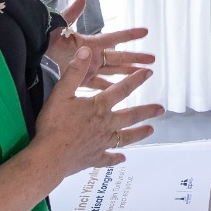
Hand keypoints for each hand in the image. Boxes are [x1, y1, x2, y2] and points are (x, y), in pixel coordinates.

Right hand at [32, 46, 161, 173]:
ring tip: (151, 130)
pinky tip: (122, 158)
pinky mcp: (94, 158)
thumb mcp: (61, 93)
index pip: (122, 90)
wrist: (49, 156)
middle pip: (131, 116)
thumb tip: (85, 51)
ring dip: (139, 133)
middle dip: (147, 111)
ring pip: (125, 137)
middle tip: (161, 109)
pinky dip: (116, 158)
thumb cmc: (54, 125)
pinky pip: (108, 157)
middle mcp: (105, 125)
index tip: (148, 73)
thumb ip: (75, 72)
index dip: (136, 80)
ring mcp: (101, 143)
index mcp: (98, 107)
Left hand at [47, 0, 153, 89]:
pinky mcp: (81, 79)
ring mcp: (88, 68)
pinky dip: (108, 88)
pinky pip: (98, 85)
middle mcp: (93, 55)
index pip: (114, 38)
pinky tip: (119, 91)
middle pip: (119, 58)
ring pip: (113, 72)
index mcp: (92, 42)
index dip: (129, 35)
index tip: (145, 31)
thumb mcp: (61, 24)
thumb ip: (72, 13)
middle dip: (136, 58)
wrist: (35, 53)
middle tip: (152, 60)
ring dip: (127, 74)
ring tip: (142, 75)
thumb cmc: (49, 38)